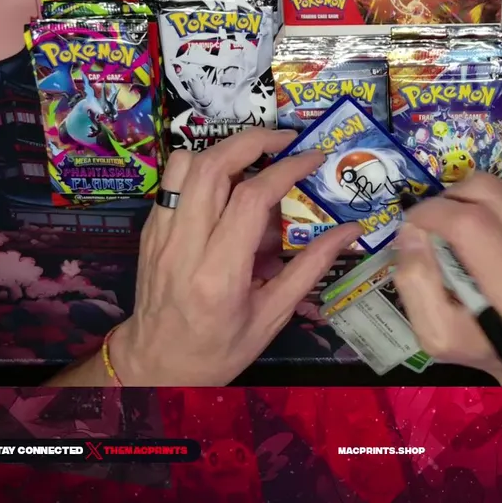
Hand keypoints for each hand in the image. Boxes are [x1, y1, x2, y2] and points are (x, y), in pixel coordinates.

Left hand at [110, 128, 362, 385]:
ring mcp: (160, 234)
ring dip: (223, 150)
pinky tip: (228, 184)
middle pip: (211, 166)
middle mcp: (183, 246)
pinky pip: (173, 180)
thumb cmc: (220, 346)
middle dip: (253, 140)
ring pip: (184, 164)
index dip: (286, 168)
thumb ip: (310, 268)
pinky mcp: (150, 229)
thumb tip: (351, 231)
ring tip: (255, 158)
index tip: (313, 157)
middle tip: (286, 139)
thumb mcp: (273, 315)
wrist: (155, 363)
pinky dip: (203, 168)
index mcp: (219, 275)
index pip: (250, 199)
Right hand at [391, 174, 501, 386]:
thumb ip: (416, 284)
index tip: (413, 222)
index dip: (433, 213)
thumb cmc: (489, 345)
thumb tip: (410, 230)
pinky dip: (488, 201)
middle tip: (431, 222)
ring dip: (466, 198)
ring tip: (455, 226)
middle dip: (446, 199)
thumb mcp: (440, 335)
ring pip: (498, 188)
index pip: (472, 226)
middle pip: (485, 194)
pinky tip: (484, 228)